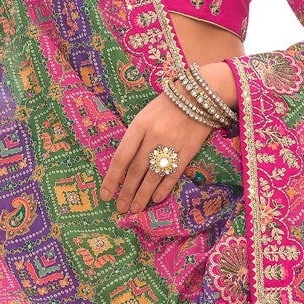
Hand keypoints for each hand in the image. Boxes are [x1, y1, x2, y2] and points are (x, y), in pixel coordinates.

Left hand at [100, 92, 215, 216]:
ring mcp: (172, 144)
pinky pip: (173, 174)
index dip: (112, 179)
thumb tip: (123, 167)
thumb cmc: (166, 107)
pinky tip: (156, 198)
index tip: (105, 195)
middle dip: (127, 192)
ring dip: (142, 195)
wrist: (198, 95)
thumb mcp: (144, 116)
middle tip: (121, 208)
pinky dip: (163, 188)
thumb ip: (135, 139)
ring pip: (153, 176)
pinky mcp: (188, 151)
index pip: (121, 157)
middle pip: (136, 170)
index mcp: (139, 125)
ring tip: (135, 209)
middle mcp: (154, 136)